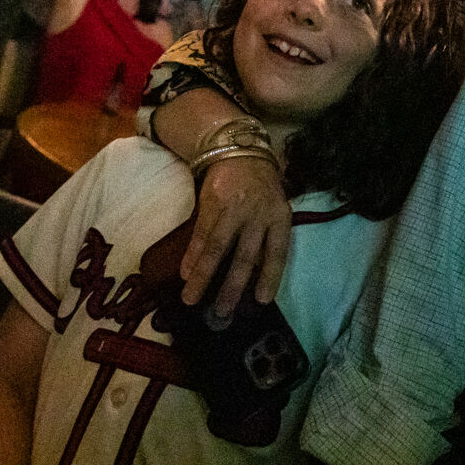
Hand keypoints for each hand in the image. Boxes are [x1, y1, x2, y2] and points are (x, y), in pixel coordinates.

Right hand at [180, 154, 291, 314]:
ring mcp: (234, 210)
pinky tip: (185, 273)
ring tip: (190, 299)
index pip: (278, 251)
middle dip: (232, 287)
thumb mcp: (275, 209)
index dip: (271, 276)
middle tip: (222, 312)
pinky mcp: (212, 204)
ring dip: (202, 276)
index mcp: (279, 217)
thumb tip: (255, 277)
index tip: (262, 300)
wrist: (240, 152)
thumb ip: (267, 237)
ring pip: (217, 248)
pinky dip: (192, 256)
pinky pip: (201, 235)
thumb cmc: (261, 189)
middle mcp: (258, 215)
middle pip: (245, 256)